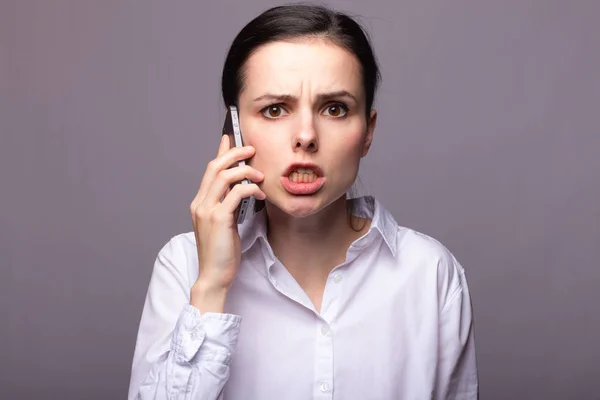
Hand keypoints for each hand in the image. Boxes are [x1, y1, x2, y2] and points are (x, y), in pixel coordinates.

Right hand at [189, 135, 265, 311]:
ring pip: (225, 176)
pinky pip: (237, 193)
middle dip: (234, 153)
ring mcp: (207, 210)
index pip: (209, 170)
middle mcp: (200, 203)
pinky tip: (261, 194)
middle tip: (251, 149)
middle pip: (215, 167)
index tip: (229, 139)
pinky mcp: (219, 218)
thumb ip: (228, 207)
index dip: (220, 152)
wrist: (213, 276)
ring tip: (261, 175)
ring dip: (246, 170)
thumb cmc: (221, 254)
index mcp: (200, 203)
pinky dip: (251, 188)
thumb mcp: (224, 225)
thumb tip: (240, 193)